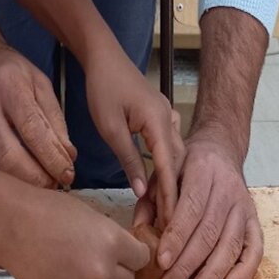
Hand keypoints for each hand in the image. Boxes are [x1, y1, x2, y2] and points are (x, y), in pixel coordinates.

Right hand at [0, 38, 76, 186]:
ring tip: (40, 185)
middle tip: (55, 184)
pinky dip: (2, 184)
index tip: (68, 173)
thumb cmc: (10, 73)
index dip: (52, 159)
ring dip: (21, 185)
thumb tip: (68, 157)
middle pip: (10, 158)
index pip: (32, 132)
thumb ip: (56, 120)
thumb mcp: (41, 84)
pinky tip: (18, 184)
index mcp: (8, 88)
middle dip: (38, 179)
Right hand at [5, 189, 149, 278]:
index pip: (142, 258)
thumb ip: (116, 240)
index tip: (120, 252)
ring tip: (82, 274)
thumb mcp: (94, 218)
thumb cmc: (50, 214)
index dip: (131, 253)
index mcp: (113, 243)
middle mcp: (103, 272)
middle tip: (95, 261)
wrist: (12, 226)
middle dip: (117, 271)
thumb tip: (130, 258)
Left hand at [84, 50, 184, 225]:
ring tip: (166, 204)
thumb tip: (140, 191)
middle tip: (170, 220)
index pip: (167, 166)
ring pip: (174, 154)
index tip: (171, 218)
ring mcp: (167, 117)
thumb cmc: (103, 89)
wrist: (104, 58)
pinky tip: (162, 178)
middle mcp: (169, 120)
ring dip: (171, 178)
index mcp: (159, 122)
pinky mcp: (161, 117)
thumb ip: (128, 160)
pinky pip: (169, 145)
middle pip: (176, 162)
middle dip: (174, 191)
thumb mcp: (111, 129)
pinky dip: (166, 164)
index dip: (169, 193)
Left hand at [134, 125, 262, 278]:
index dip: (176, 238)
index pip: (190, 209)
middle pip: (209, 233)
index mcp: (202, 172)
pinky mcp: (255, 220)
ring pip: (231, 245)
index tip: (161, 261)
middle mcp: (228, 190)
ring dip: (212, 275)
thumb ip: (151, 200)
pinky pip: (255, 249)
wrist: (221, 149)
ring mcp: (244, 207)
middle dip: (188, 265)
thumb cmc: (186, 166)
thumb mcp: (163, 172)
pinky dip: (244, 271)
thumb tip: (139, 233)